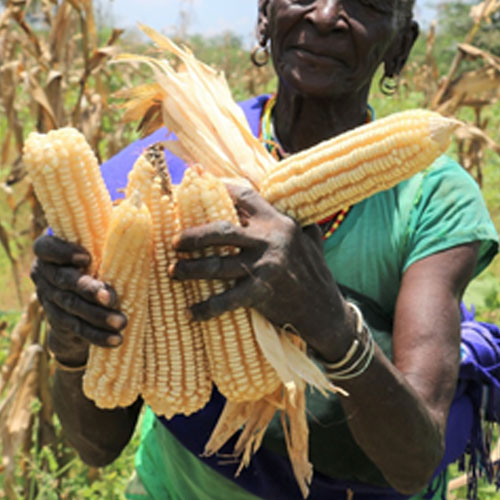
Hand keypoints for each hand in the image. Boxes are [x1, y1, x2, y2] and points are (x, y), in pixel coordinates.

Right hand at [30, 233, 125, 359]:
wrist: (79, 294)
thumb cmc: (96, 255)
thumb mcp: (97, 240)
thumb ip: (108, 228)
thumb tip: (137, 206)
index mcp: (50, 249)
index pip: (46, 248)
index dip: (62, 252)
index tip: (87, 257)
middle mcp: (44, 273)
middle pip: (63, 281)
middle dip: (88, 290)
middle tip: (111, 298)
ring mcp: (48, 298)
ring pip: (71, 308)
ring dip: (97, 317)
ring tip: (120, 322)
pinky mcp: (59, 320)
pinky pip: (77, 328)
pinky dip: (97, 335)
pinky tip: (115, 340)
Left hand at [171, 184, 354, 360]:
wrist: (325, 310)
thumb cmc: (314, 273)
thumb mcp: (309, 240)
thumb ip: (295, 222)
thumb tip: (286, 201)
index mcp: (279, 222)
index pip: (245, 197)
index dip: (218, 190)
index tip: (196, 187)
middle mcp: (270, 239)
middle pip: (220, 231)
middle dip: (192, 236)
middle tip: (174, 243)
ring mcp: (265, 266)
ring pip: (217, 264)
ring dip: (190, 270)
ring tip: (174, 272)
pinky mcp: (262, 292)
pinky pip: (226, 300)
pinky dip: (206, 308)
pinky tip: (191, 312)